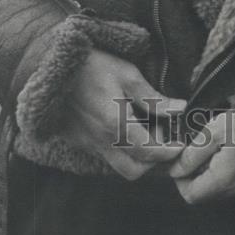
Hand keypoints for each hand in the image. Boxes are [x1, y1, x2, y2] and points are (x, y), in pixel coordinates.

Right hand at [61, 49, 185, 179]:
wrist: (54, 64)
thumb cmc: (93, 65)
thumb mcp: (128, 75)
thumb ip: (153, 99)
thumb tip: (180, 108)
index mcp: (116, 125)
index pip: (150, 152)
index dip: (169, 152)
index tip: (181, 146)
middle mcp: (101, 141)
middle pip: (134, 171)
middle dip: (153, 161)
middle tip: (162, 137)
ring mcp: (87, 143)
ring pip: (118, 166)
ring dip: (136, 157)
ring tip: (144, 130)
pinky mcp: (78, 140)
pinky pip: (103, 155)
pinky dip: (120, 150)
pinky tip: (125, 127)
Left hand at [169, 111, 234, 203]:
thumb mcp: (214, 131)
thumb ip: (192, 154)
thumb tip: (175, 171)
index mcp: (224, 180)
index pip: (191, 195)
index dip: (181, 180)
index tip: (183, 160)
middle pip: (206, 194)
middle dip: (198, 174)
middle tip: (202, 149)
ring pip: (222, 190)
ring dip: (215, 174)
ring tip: (221, 148)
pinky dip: (231, 173)